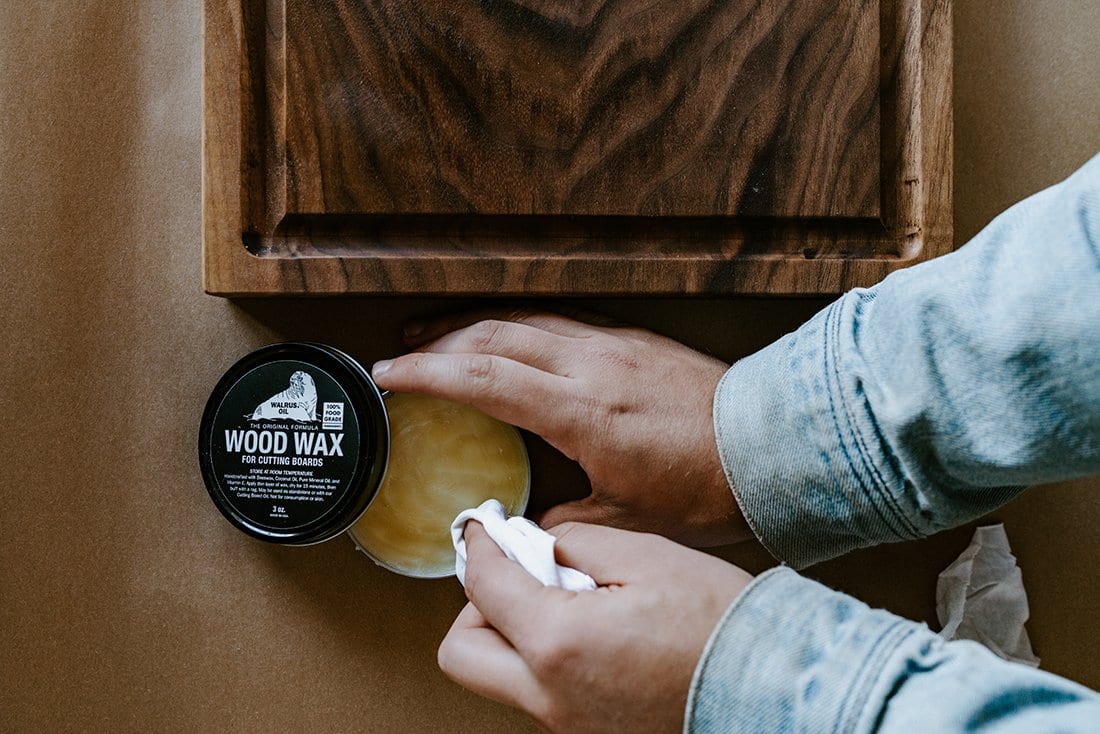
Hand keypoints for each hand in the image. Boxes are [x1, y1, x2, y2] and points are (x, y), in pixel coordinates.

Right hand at [371, 309, 750, 545]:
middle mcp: (591, 366)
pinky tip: (512, 331)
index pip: (484, 379)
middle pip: (494, 336)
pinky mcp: (634, 339)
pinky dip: (522, 322)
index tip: (389, 376)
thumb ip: (568, 525)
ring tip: (441, 334)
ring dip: (475, 324)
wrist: (770, 446)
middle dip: (439, 340)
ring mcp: (613, 345)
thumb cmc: (706, 487)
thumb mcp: (628, 521)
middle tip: (403, 352)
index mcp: (582, 412)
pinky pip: (562, 317)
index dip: (428, 374)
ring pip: (526, 319)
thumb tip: (533, 531)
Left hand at [439, 522, 752, 732]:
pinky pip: (540, 691)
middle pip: (461, 653)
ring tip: (568, 599)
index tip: (483, 528)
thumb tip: (535, 543)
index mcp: (557, 643)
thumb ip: (574, 543)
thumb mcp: (645, 556)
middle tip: (517, 576)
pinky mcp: (589, 733)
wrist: (775, 687)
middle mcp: (550, 696)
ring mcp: (568, 723)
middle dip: (477, 607)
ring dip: (513, 632)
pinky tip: (593, 629)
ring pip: (499, 676)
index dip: (478, 545)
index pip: (483, 586)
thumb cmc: (718, 623)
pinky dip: (546, 656)